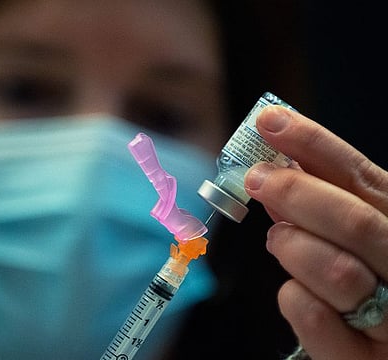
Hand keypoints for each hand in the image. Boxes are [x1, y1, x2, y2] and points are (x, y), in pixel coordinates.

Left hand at [244, 105, 387, 358]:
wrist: (386, 351)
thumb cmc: (372, 283)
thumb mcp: (359, 237)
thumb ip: (328, 208)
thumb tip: (280, 168)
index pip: (361, 177)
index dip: (313, 144)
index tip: (269, 121)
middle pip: (355, 220)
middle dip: (297, 193)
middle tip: (257, 179)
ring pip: (337, 272)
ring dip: (293, 248)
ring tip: (279, 241)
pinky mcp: (366, 359)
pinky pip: (314, 318)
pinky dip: (294, 298)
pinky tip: (295, 292)